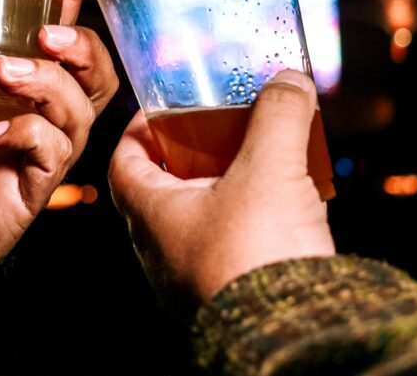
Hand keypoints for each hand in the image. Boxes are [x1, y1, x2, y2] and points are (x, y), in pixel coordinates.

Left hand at [0, 0, 117, 302]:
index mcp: (16, 90)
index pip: (61, 39)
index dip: (76, 0)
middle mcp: (37, 120)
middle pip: (97, 76)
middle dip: (84, 47)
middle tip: (46, 33)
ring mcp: (37, 158)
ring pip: (82, 111)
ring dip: (51, 84)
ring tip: (6, 72)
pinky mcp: (30, 194)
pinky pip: (52, 156)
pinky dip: (26, 133)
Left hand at [108, 70, 334, 312]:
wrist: (292, 336)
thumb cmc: (258, 255)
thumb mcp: (271, 167)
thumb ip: (279, 115)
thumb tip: (289, 80)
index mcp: (153, 216)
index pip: (124, 162)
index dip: (139, 130)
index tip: (163, 109)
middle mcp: (165, 249)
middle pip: (167, 186)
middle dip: (197, 152)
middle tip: (225, 127)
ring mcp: (196, 276)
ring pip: (205, 216)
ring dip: (232, 185)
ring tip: (265, 156)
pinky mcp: (233, 293)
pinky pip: (236, 244)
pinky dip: (258, 217)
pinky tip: (292, 201)